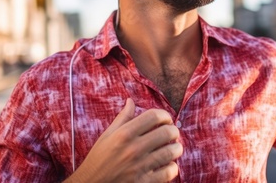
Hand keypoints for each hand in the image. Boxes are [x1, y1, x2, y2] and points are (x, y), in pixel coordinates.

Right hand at [65, 98, 182, 182]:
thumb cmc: (98, 159)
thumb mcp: (107, 135)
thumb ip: (122, 118)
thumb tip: (131, 101)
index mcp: (124, 134)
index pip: (154, 116)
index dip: (165, 115)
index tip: (166, 119)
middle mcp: (133, 148)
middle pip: (167, 132)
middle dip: (174, 131)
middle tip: (172, 133)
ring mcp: (139, 167)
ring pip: (171, 152)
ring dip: (177, 148)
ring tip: (174, 148)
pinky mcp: (143, 182)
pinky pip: (168, 172)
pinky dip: (172, 167)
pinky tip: (168, 165)